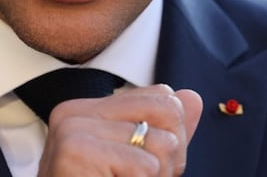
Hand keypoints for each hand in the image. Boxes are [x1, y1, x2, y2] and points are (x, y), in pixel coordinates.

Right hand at [37, 85, 203, 176]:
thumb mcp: (139, 165)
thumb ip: (165, 133)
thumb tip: (193, 97)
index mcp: (88, 111)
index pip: (161, 96)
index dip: (169, 138)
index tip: (142, 169)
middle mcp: (76, 112)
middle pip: (168, 110)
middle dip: (170, 157)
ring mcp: (73, 128)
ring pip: (163, 143)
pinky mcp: (76, 150)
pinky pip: (145, 167)